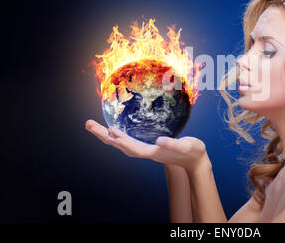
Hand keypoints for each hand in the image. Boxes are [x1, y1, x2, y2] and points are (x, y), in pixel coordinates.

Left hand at [85, 119, 208, 172]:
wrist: (195, 160)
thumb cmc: (192, 152)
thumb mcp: (186, 147)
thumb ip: (173, 144)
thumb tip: (160, 141)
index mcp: (154, 152)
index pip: (133, 147)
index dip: (122, 140)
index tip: (110, 130)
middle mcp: (146, 151)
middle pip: (121, 145)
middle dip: (104, 135)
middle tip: (88, 124)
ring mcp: (146, 149)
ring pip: (122, 143)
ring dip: (107, 136)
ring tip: (94, 126)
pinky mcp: (148, 146)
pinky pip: (128, 141)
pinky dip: (118, 136)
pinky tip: (114, 130)